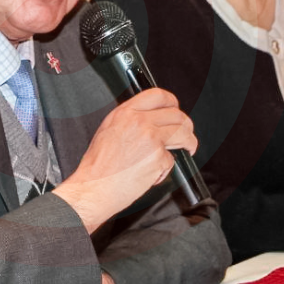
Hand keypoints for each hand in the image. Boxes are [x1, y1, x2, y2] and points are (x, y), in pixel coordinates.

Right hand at [53, 88, 195, 232]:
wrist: (94, 187)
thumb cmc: (98, 166)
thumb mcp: (108, 130)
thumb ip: (129, 120)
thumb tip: (149, 118)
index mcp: (125, 112)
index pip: (158, 95)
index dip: (172, 102)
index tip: (175, 110)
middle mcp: (139, 121)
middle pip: (177, 115)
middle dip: (186, 126)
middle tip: (185, 134)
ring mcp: (151, 138)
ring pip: (184, 134)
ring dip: (189, 142)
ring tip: (187, 149)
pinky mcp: (159, 157)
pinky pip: (172, 160)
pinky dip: (166, 169)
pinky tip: (153, 173)